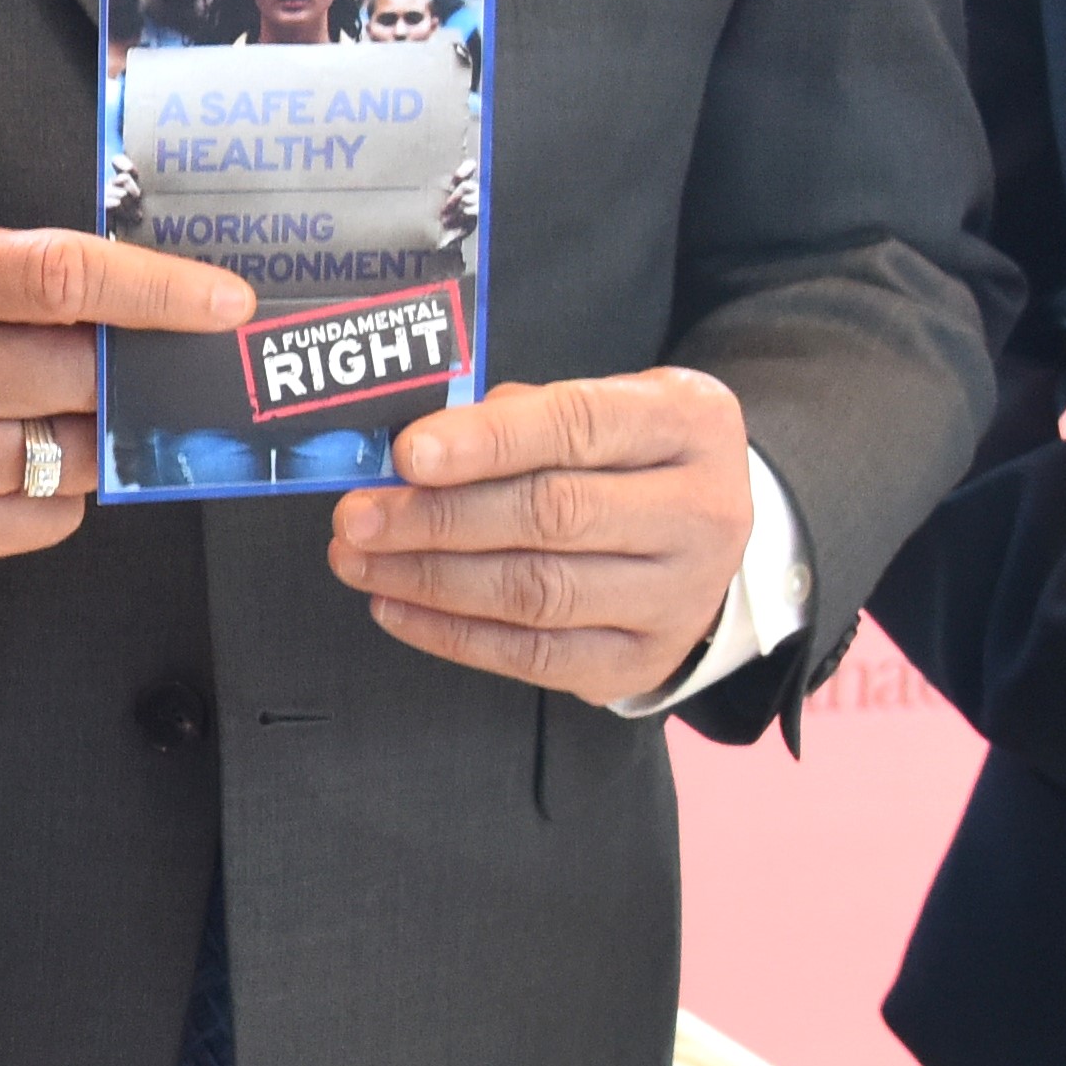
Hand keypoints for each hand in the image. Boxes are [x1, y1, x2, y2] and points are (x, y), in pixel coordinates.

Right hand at [0, 215, 247, 565]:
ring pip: (82, 455)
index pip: (63, 278)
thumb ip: (40, 268)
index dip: (156, 292)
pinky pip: (58, 516)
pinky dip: (60, 491)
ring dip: (90, 433)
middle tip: (122, 366)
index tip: (225, 304)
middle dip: (122, 373)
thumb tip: (166, 305)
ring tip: (47, 411)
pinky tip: (17, 460)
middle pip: (86, 377)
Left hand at [329, 365, 758, 700]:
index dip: (487, 441)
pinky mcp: (641, 661)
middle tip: (357, 517)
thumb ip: (519, 416)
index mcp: (689, 424)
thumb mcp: (602, 404)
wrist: (708, 530)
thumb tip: (413, 453)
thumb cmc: (631, 455)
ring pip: (537, 592)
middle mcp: (701, 512)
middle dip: (438, 518)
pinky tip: (395, 606)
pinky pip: (533, 655)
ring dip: (430, 578)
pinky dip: (453, 635)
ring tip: (359, 560)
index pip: (579, 426)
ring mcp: (678, 597)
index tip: (408, 454)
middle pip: (552, 516)